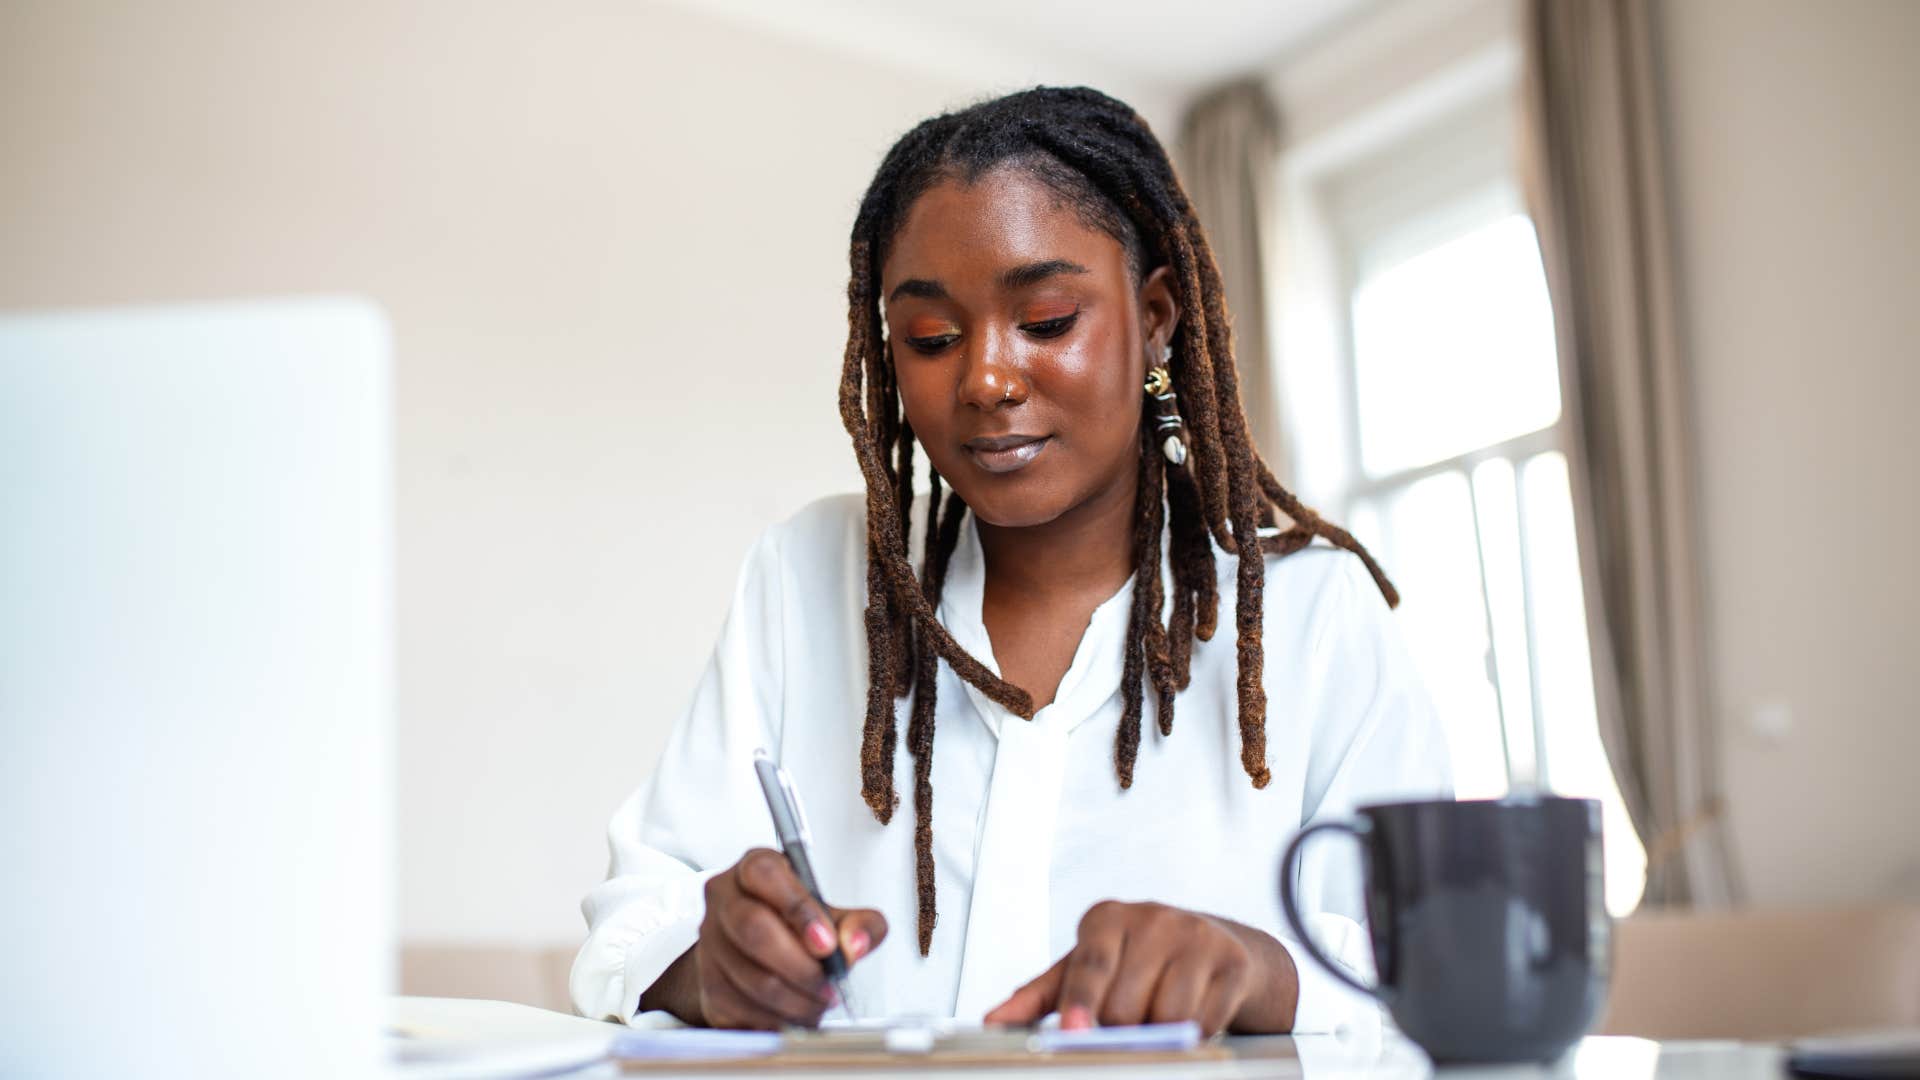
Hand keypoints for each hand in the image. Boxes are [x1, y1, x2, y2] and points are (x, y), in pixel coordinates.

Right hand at [687, 848, 886, 1029]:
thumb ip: (860, 925)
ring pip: (750, 977)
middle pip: (753, 929)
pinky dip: (775, 1018)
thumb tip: (855, 945)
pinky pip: (741, 1007)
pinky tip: (795, 1014)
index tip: (827, 943)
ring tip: (819, 1003)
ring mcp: (710, 940)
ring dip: (794, 1000)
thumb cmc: (797, 928)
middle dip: (799, 966)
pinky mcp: (706, 981)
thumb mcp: (836, 917)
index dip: (798, 909)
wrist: (760, 957)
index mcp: (754, 868)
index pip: (766, 875)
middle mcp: (724, 898)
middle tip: (828, 986)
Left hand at [982, 900, 1298, 1035]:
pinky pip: (1205, 1022)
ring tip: (1158, 1017)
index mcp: (1107, 918)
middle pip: (1125, 1004)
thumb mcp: (1088, 968)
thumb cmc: (1139, 959)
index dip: (1081, 1002)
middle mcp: (1152, 919)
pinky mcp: (1231, 961)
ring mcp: (1196, 936)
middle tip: (1127, 1022)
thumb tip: (994, 1020)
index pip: (1089, 964)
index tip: (1074, 1031)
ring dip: (1160, 1034)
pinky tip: (1192, 1014)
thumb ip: (1040, 996)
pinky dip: (1194, 1034)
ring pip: (1167, 1017)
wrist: (1219, 945)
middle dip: (1122, 1028)